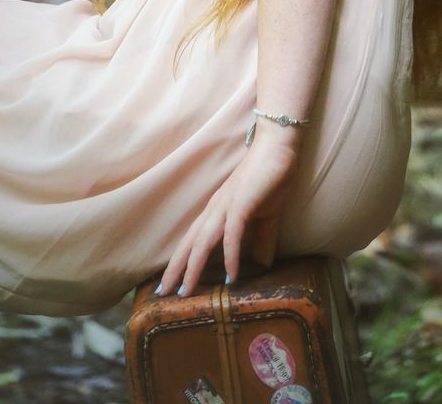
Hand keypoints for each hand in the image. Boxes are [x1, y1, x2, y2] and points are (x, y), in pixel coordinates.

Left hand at [157, 129, 300, 295]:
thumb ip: (262, 239)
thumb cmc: (271, 177)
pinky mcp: (242, 204)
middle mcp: (215, 209)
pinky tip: (230, 276)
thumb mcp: (266, 216)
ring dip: (193, 267)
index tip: (169, 284)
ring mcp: (226, 206)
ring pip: (202, 241)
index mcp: (218, 211)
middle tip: (162, 294)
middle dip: (176, 269)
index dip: (180, 261)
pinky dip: (229, 256)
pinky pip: (231, 234)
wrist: (278, 147)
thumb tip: (262, 265)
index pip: (193, 240)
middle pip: (189, 243)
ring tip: (186, 292)